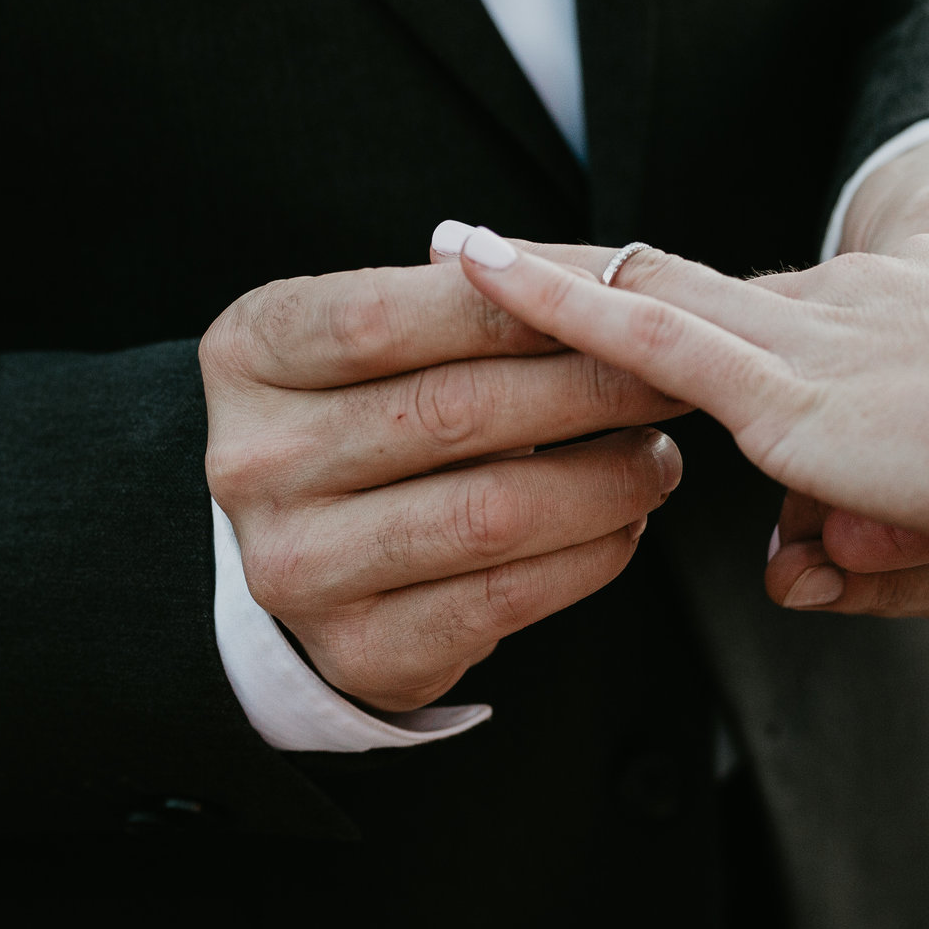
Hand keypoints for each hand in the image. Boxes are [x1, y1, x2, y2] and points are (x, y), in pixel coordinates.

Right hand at [200, 239, 687, 713]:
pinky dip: (591, 556)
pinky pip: (506, 599)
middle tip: (677, 376)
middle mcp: (253, 463)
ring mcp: (297, 567)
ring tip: (660, 454)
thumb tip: (606, 276)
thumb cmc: (364, 411)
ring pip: (492, 512)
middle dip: (592, 387)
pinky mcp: (359, 652)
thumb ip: (467, 302)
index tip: (621, 295)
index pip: (387, 317)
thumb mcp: (377, 338)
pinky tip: (625, 524)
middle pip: (454, 410)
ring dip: (607, 479)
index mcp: (251, 355)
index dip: (520, 303)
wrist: (300, 547)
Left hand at [445, 226, 928, 564]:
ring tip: (455, 252)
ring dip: (547, 279)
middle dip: (592, 273)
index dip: (704, 308)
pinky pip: (639, 327)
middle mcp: (844, 304)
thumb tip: (787, 566)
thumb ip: (882, 534)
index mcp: (902, 320)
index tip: (649, 297)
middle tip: (491, 248)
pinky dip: (551, 301)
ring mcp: (806, 335)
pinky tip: (476, 270)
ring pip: (646, 290)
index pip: (776, 313)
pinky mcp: (779, 382)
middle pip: (693, 283)